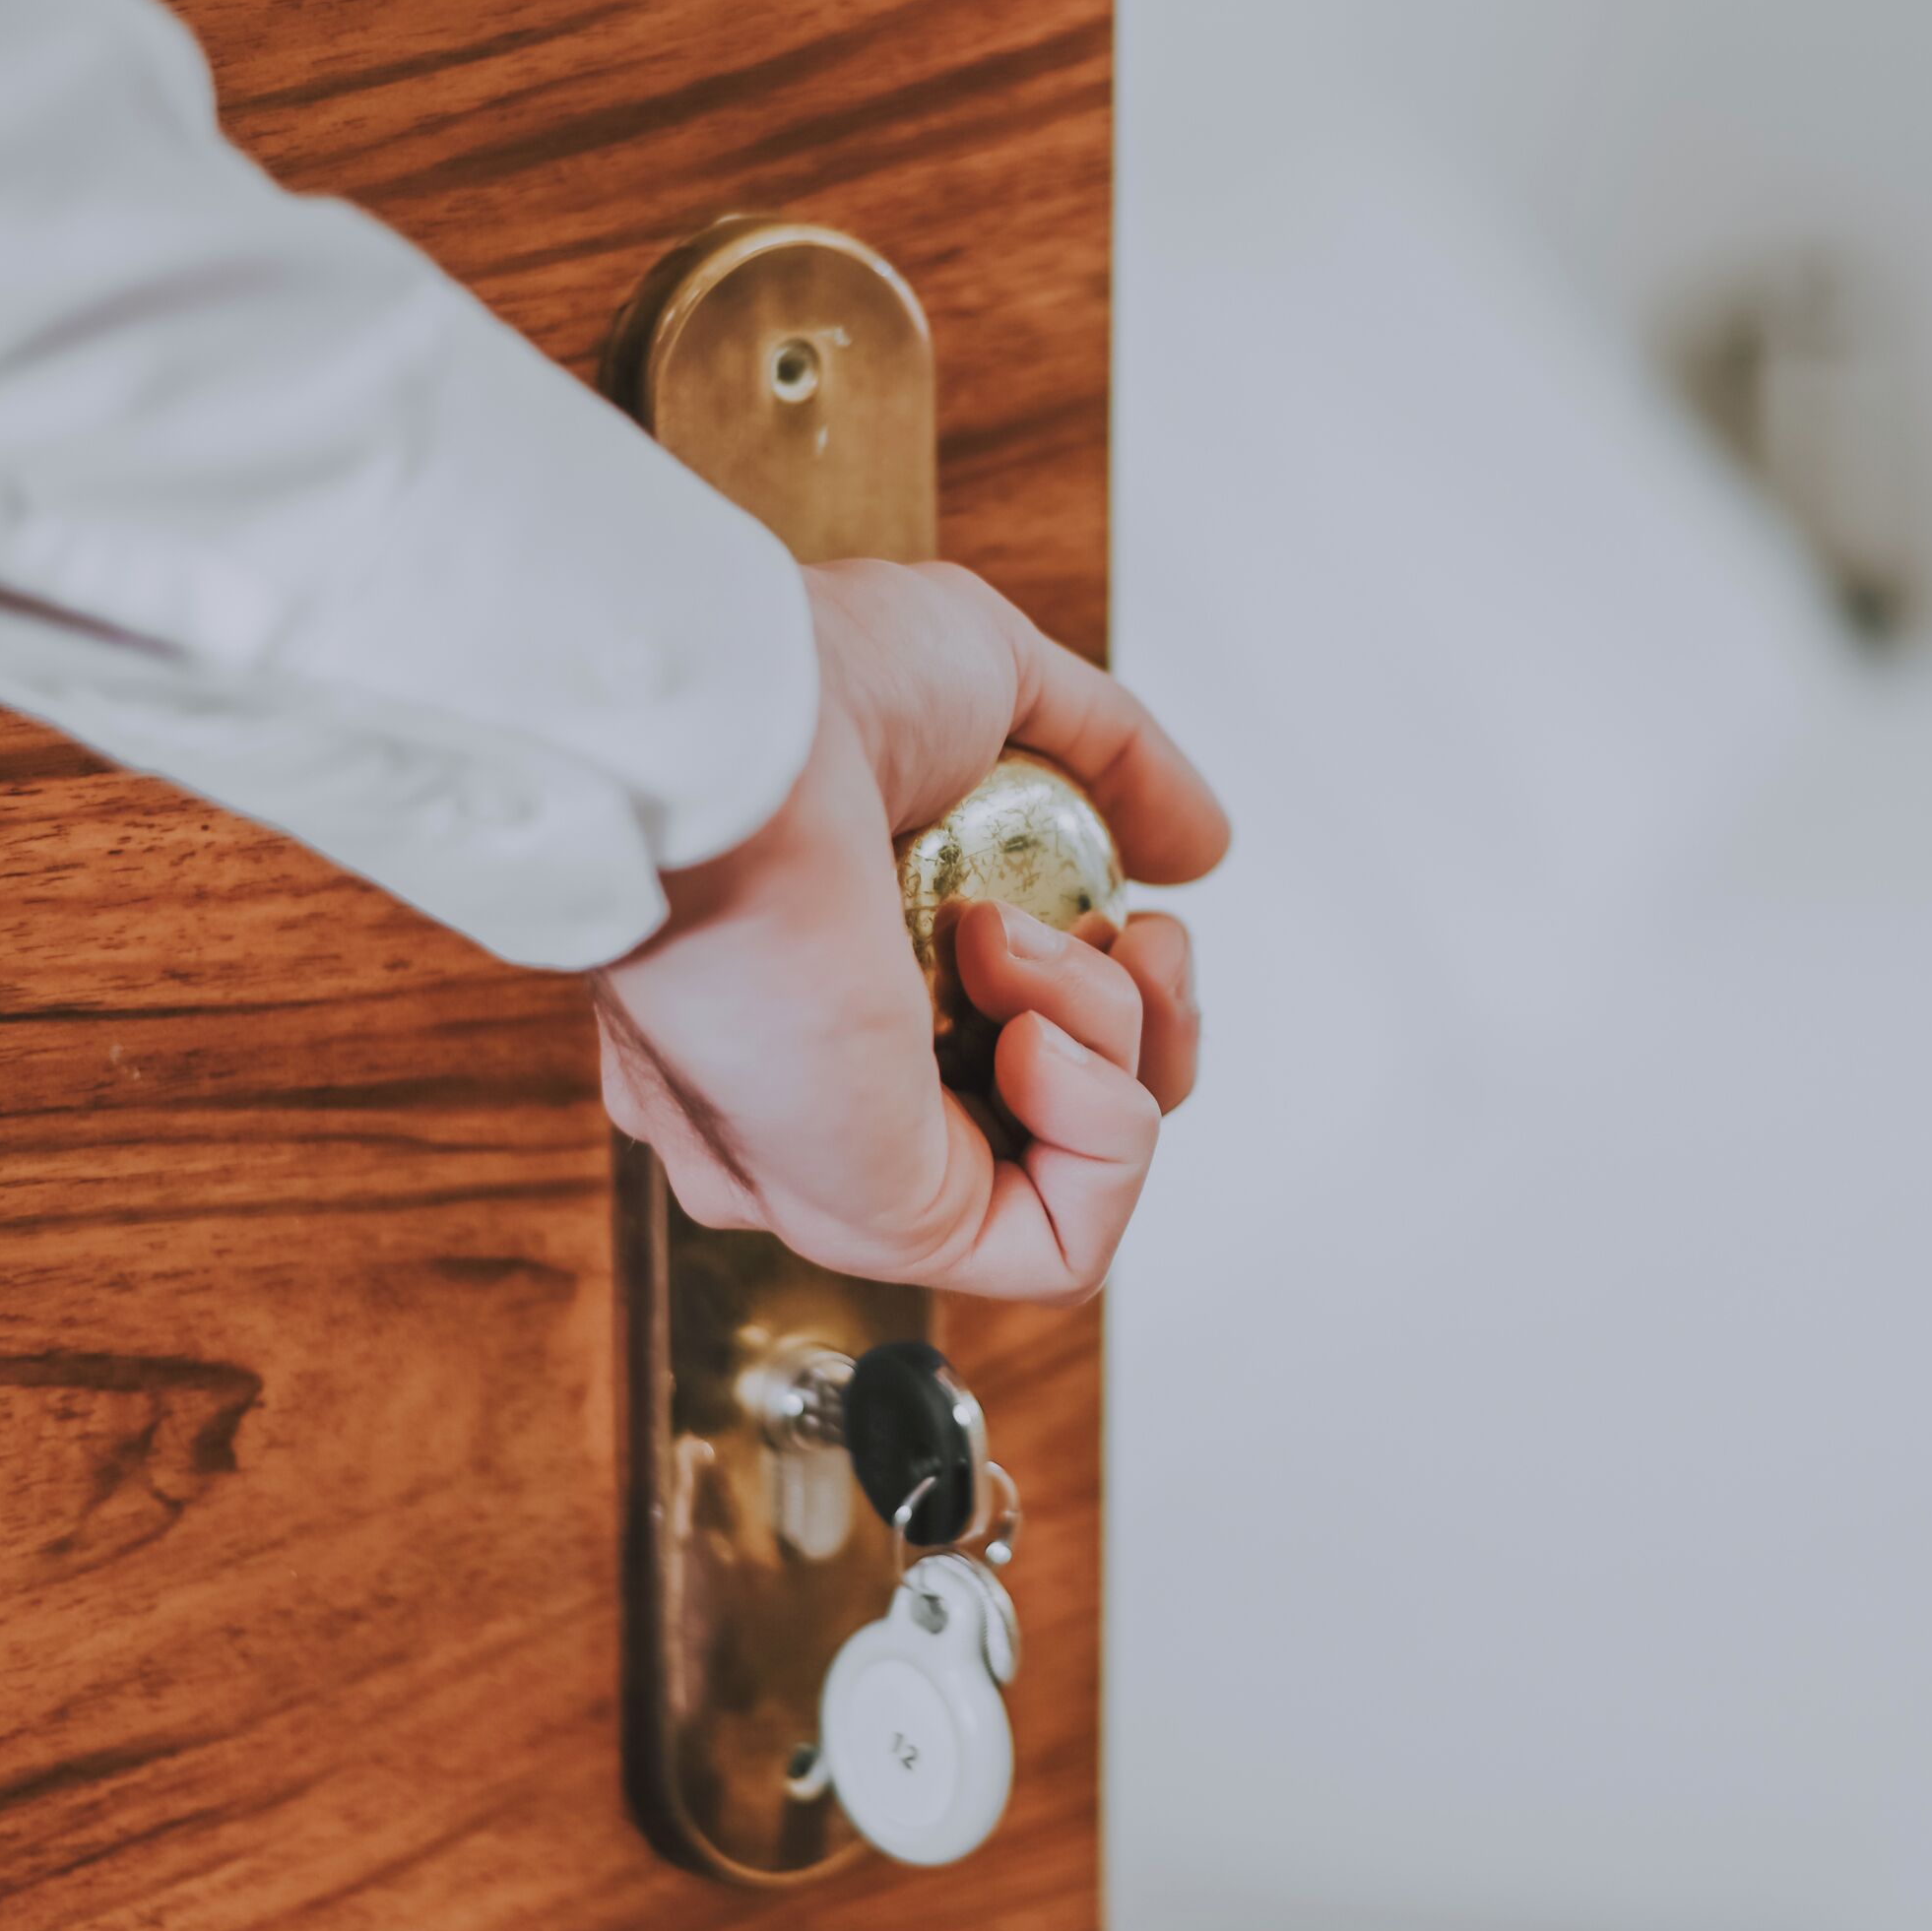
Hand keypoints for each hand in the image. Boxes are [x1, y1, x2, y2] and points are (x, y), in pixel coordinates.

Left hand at [592, 560, 1229, 1299]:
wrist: (731, 739)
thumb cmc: (805, 692)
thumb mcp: (997, 682)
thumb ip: (1116, 764)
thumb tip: (1200, 857)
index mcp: (833, 980)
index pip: (1019, 1048)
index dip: (1120, 994)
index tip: (1139, 911)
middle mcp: (829, 1087)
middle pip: (1067, 1124)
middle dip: (1146, 1025)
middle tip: (1136, 936)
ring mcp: (848, 1164)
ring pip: (1076, 1183)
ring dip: (1118, 1044)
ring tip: (1017, 943)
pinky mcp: (876, 1219)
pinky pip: (1059, 1247)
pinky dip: (1103, 1132)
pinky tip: (1032, 1030)